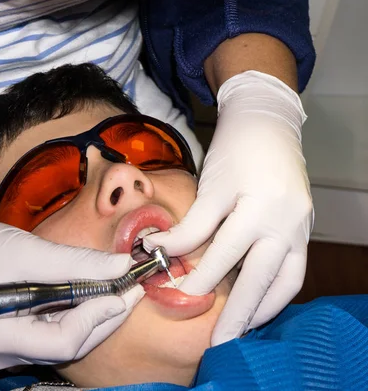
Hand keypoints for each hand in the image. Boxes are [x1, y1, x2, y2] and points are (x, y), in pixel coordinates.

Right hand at [0, 197, 143, 368]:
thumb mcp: (31, 251)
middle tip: (131, 288)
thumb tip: (122, 266)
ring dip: (94, 315)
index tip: (126, 288)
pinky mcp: (16, 342)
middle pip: (70, 345)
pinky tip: (94, 294)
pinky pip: (57, 333)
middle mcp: (3, 355)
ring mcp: (9, 352)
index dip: (99, 315)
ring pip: (68, 341)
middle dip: (104, 316)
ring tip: (117, 288)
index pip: (65, 340)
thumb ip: (78, 263)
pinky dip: (78, 314)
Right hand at [144, 71, 312, 344]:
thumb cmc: (267, 167)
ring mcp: (255, 202)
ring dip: (201, 277)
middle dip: (238, 313)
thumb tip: (231, 272)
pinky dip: (177, 241)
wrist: (264, 118)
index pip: (288, 280)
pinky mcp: (225, 186)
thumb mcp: (278, 206)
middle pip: (261, 276)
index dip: (265, 307)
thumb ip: (262, 237)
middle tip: (220, 340)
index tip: (245, 326)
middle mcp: (283, 220)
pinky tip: (160, 249)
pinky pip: (198, 224)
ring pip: (226, 253)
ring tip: (182, 292)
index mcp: (298, 228)